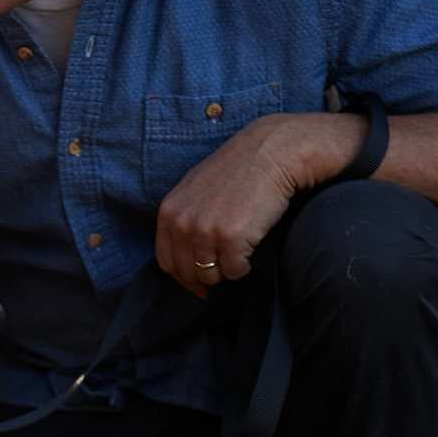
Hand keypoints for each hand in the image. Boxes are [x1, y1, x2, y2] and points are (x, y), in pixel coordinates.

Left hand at [154, 113, 362, 297]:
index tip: (198, 283)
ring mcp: (205, 231)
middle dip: (206, 277)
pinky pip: (234, 270)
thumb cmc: (238, 170)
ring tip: (239, 250)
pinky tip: (251, 246)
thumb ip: (184, 219)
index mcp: (169, 212)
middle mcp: (182, 223)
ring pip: (211, 275)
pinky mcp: (231, 238)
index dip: (183, 277)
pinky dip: (244, 266)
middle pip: (187, 272)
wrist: (270, 152)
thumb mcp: (196, 190)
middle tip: (224, 269)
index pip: (166, 261)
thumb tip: (187, 257)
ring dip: (226, 270)